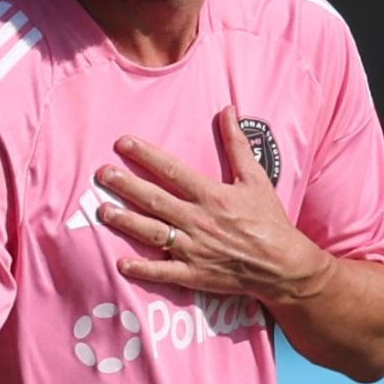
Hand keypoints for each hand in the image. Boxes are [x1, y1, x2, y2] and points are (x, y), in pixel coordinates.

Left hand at [96, 105, 330, 302]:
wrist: (282, 265)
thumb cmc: (268, 219)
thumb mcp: (256, 178)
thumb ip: (237, 144)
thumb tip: (229, 110)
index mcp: (211, 195)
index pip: (172, 170)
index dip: (145, 155)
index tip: (122, 143)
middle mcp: (198, 220)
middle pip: (155, 199)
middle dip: (125, 186)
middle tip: (101, 174)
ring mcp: (194, 249)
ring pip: (153, 233)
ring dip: (126, 222)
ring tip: (103, 211)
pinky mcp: (194, 274)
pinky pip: (163, 272)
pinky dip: (142, 269)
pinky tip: (120, 263)